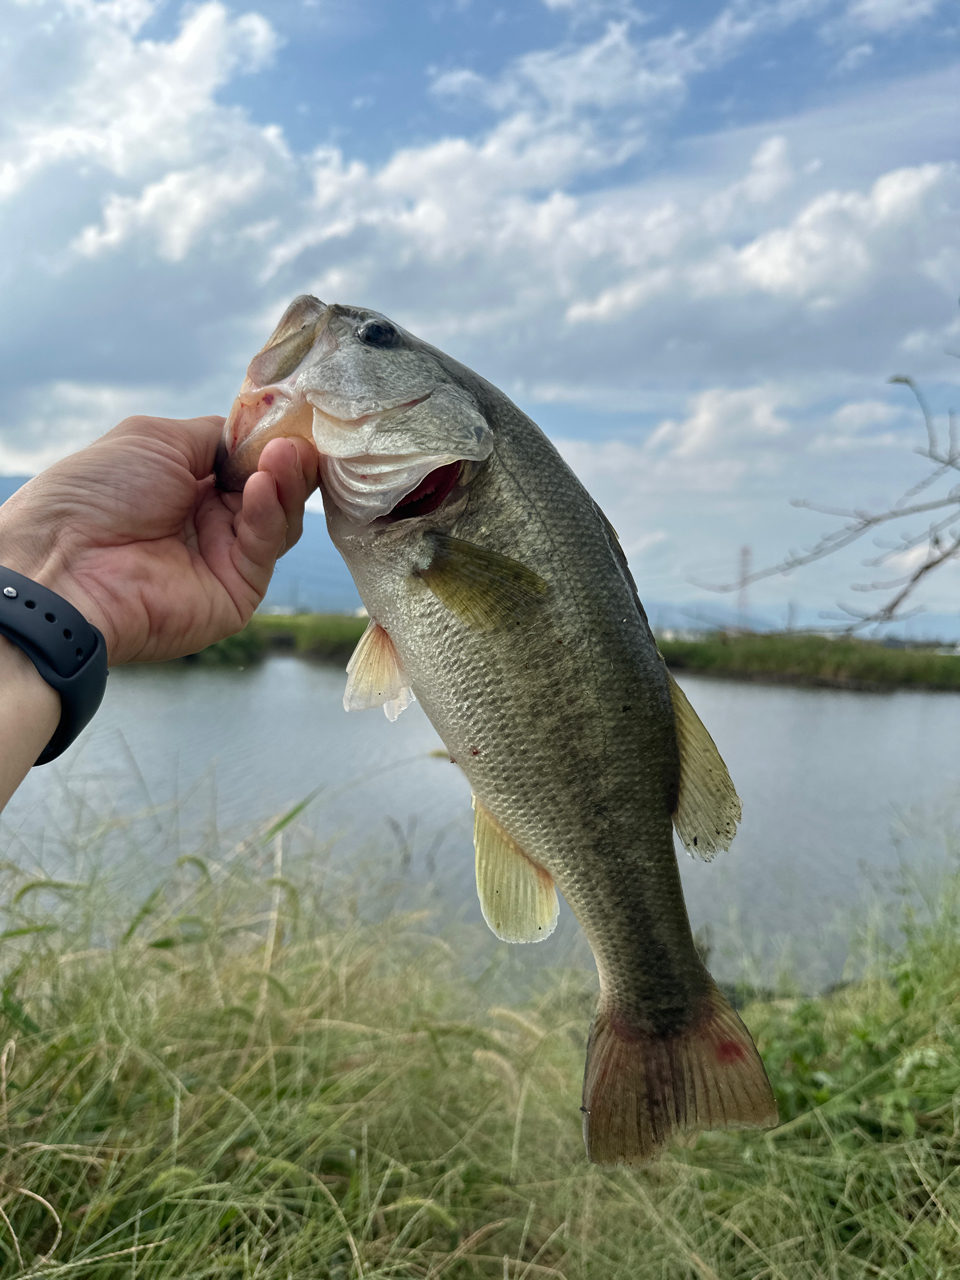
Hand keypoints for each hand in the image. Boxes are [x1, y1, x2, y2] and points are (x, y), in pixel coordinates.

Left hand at [0, 415, 317, 664]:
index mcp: (186, 485)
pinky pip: (263, 548)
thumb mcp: (158, 440)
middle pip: (272, 489)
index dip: (270, 441)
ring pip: (277, 518)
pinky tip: (262, 485)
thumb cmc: (97, 493)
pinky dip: (268, 514)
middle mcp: (209, 522)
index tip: (291, 421)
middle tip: (295, 440)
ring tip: (284, 455)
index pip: (247, 461)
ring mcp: (224, 557)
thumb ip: (217, 436)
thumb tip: (261, 434)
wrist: (66, 563)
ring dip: (284, 483)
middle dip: (287, 461)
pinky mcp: (237, 591)